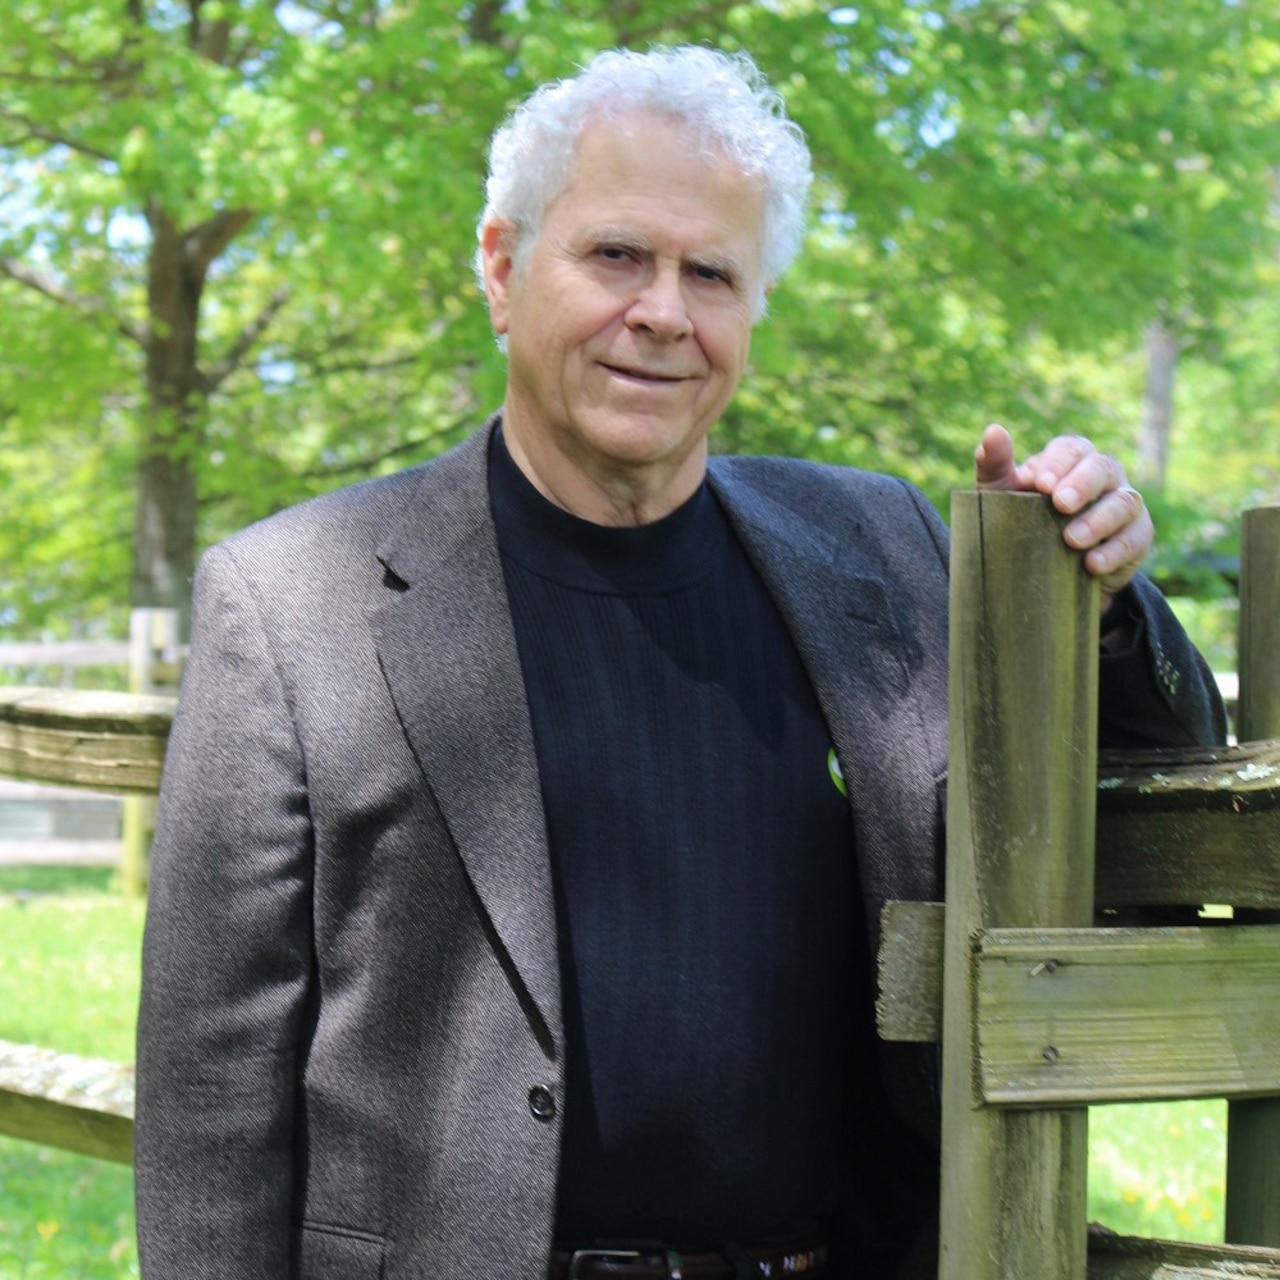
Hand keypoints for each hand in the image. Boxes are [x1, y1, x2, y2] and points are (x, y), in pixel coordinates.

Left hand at [974, 424, 1152, 601]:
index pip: (1071, 448)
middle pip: (1103, 467)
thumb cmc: (1020, 518)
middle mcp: (1103, 475)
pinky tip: (1092, 564)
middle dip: (1083, 485)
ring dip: (1099, 520)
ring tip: (1071, 540)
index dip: (1059, 463)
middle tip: (1061, 505)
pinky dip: (1114, 551)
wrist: (1041, 568)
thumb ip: (994, 464)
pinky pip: (1135, 538)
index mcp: (1070, 459)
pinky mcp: (1137, 536)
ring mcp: (1124, 503)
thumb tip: (993, 430)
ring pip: (1125, 502)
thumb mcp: (1000, 494)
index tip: (1042, 485)